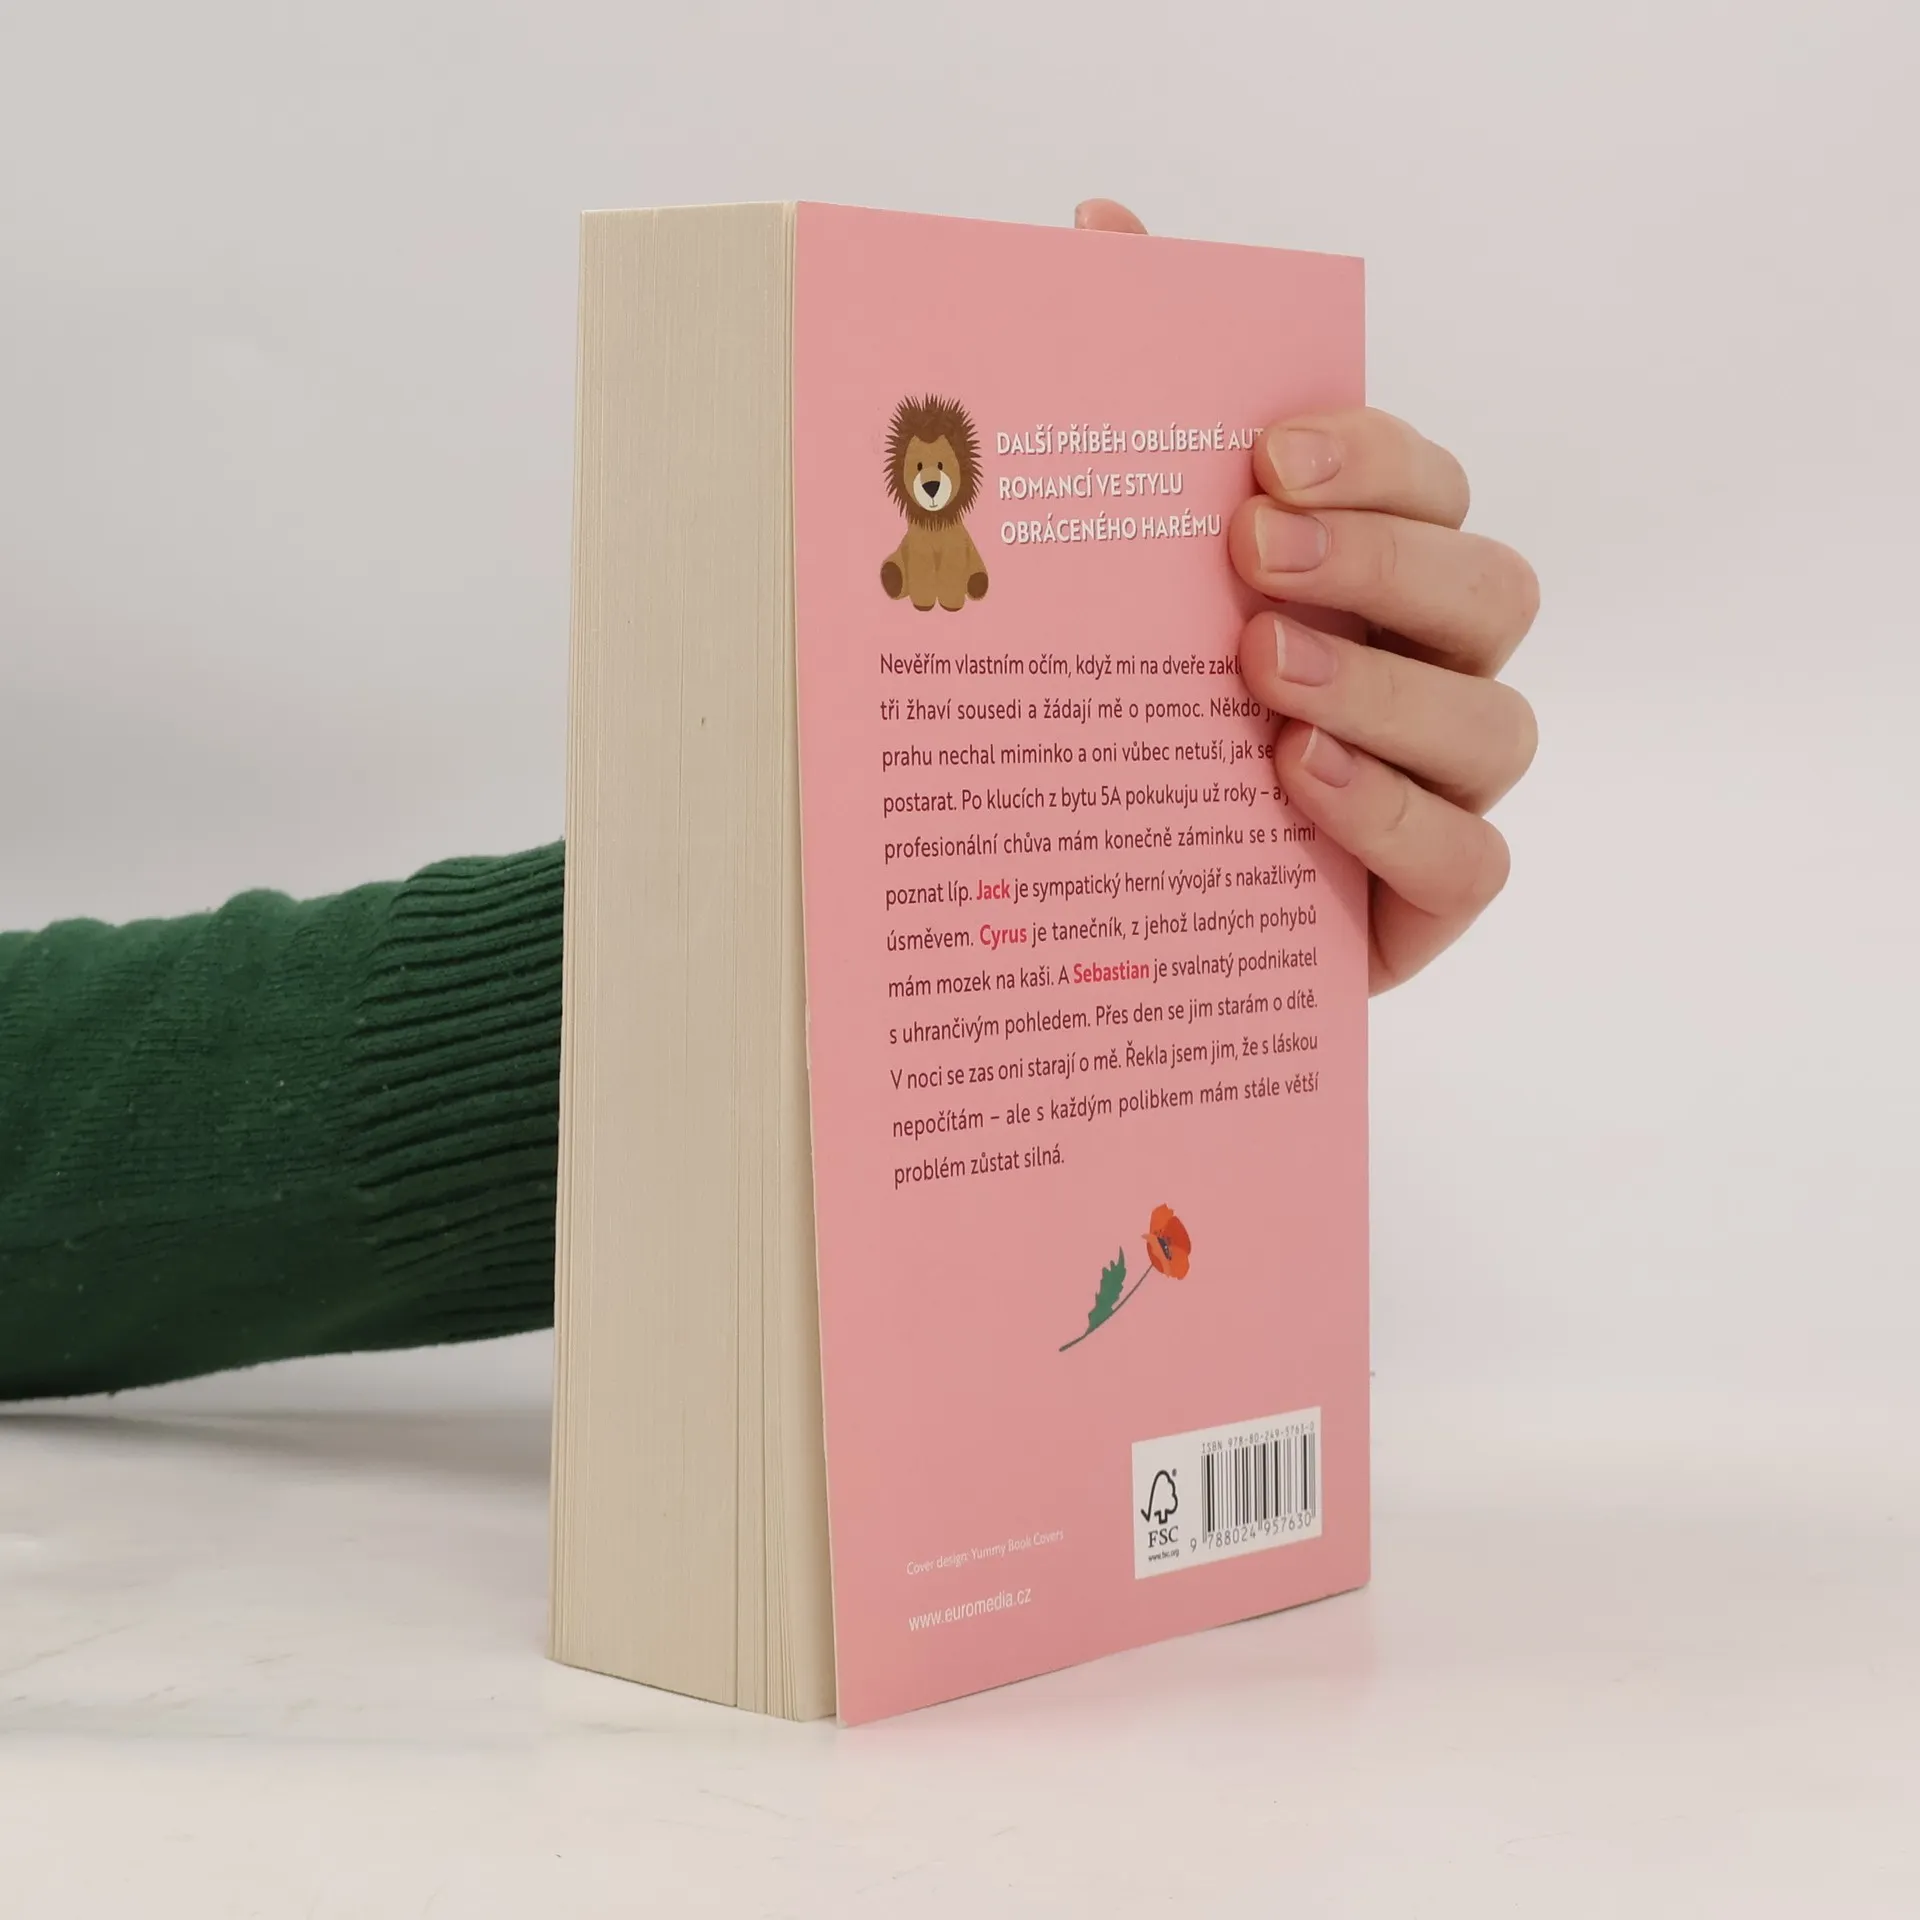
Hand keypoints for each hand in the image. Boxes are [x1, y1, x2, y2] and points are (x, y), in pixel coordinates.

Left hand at [1075, 199, 1539, 992]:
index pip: (1427, 485)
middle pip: (1490, 589)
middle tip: (1255, 554)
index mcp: (1371, 575)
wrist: (1107, 906)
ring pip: (1495, 723)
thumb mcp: (1114, 574)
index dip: (1375, 456)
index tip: (1268, 456)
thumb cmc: (1131, 719)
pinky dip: (1393, 814)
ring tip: (1264, 676)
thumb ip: (1131, 412)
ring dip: (1384, 688)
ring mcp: (1442, 783)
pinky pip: (1472, 858)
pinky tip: (1297, 780)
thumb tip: (1099, 229)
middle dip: (1383, 560)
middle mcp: (1430, 666)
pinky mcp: (1429, 893)